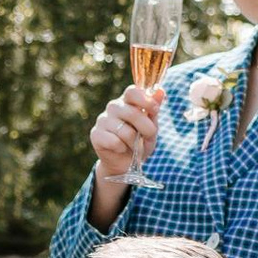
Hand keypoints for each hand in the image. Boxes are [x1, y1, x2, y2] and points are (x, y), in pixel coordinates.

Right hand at [88, 78, 163, 216]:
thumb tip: (162, 90)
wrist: (125, 167)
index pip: (133, 90)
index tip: (153, 109)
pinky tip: (121, 152)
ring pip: (123, 128)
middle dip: (145, 127)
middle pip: (131, 110)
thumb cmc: (140, 143)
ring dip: (134, 141)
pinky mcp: (95, 136)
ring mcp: (102, 121)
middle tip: (148, 138)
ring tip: (134, 147)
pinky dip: (121, 149)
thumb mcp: (152, 128)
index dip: (143, 98)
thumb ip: (155, 109)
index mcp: (128, 102)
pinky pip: (111, 140)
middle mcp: (113, 108)